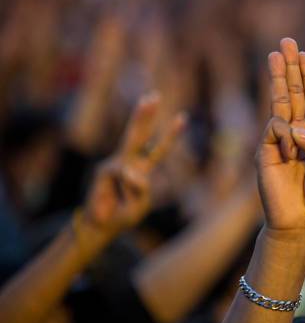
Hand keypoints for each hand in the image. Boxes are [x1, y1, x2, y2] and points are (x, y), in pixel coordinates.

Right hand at [83, 92, 185, 237]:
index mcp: (143, 169)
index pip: (159, 149)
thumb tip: (129, 170)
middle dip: (145, 115)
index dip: (171, 134)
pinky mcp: (105, 170)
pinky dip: (128, 185)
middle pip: (139, 134)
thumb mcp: (140, 205)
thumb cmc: (123, 215)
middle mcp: (130, 163)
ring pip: (130, 146)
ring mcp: (116, 165)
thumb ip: (141, 189)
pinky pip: (124, 172)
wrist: (102, 226)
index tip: (183, 117)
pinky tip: (123, 194)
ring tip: (132, 172)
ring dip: (138, 147)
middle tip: (153, 96)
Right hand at [256, 38, 304, 240]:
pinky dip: (287, 137)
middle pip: (293, 93)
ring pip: (279, 102)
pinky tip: (292, 154)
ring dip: (278, 77)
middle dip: (290, 68)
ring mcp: (280, 140)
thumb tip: (297, 126)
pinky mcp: (265, 149)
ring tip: (275, 53)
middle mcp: (298, 133)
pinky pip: (277, 129)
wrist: (300, 223)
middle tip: (287, 42)